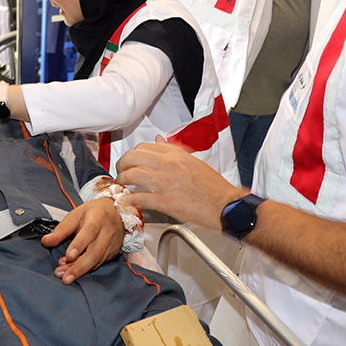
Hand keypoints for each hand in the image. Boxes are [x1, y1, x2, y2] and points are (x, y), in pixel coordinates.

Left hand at [41, 198, 123, 283]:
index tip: (68, 256)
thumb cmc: (93, 213)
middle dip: (79, 267)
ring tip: (66, 276)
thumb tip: (46, 241)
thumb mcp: (76, 215)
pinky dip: (87, 269)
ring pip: (97, 260)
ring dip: (81, 270)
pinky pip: (100, 263)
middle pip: (95, 252)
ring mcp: (112, 243)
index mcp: (97, 217)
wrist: (116, 212)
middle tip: (65, 277)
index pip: (89, 232)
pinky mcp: (113, 252)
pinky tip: (75, 271)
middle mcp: (107, 231)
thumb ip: (61, 229)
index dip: (79, 245)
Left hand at [115, 136, 243, 230]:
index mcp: (176, 154)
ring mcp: (165, 183)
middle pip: (133, 157)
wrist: (225, 205)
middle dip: (122, 163)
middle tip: (121, 170)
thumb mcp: (194, 161)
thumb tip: (160, 139)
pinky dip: (129, 199)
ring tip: (121, 183)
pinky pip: (139, 197)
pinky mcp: (165, 201)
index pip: (145, 146)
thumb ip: (174, 149)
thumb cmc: (213, 186)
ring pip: (132, 175)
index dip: (133, 153)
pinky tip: (127, 200)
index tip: (131, 159)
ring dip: (122, 179)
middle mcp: (168, 165)